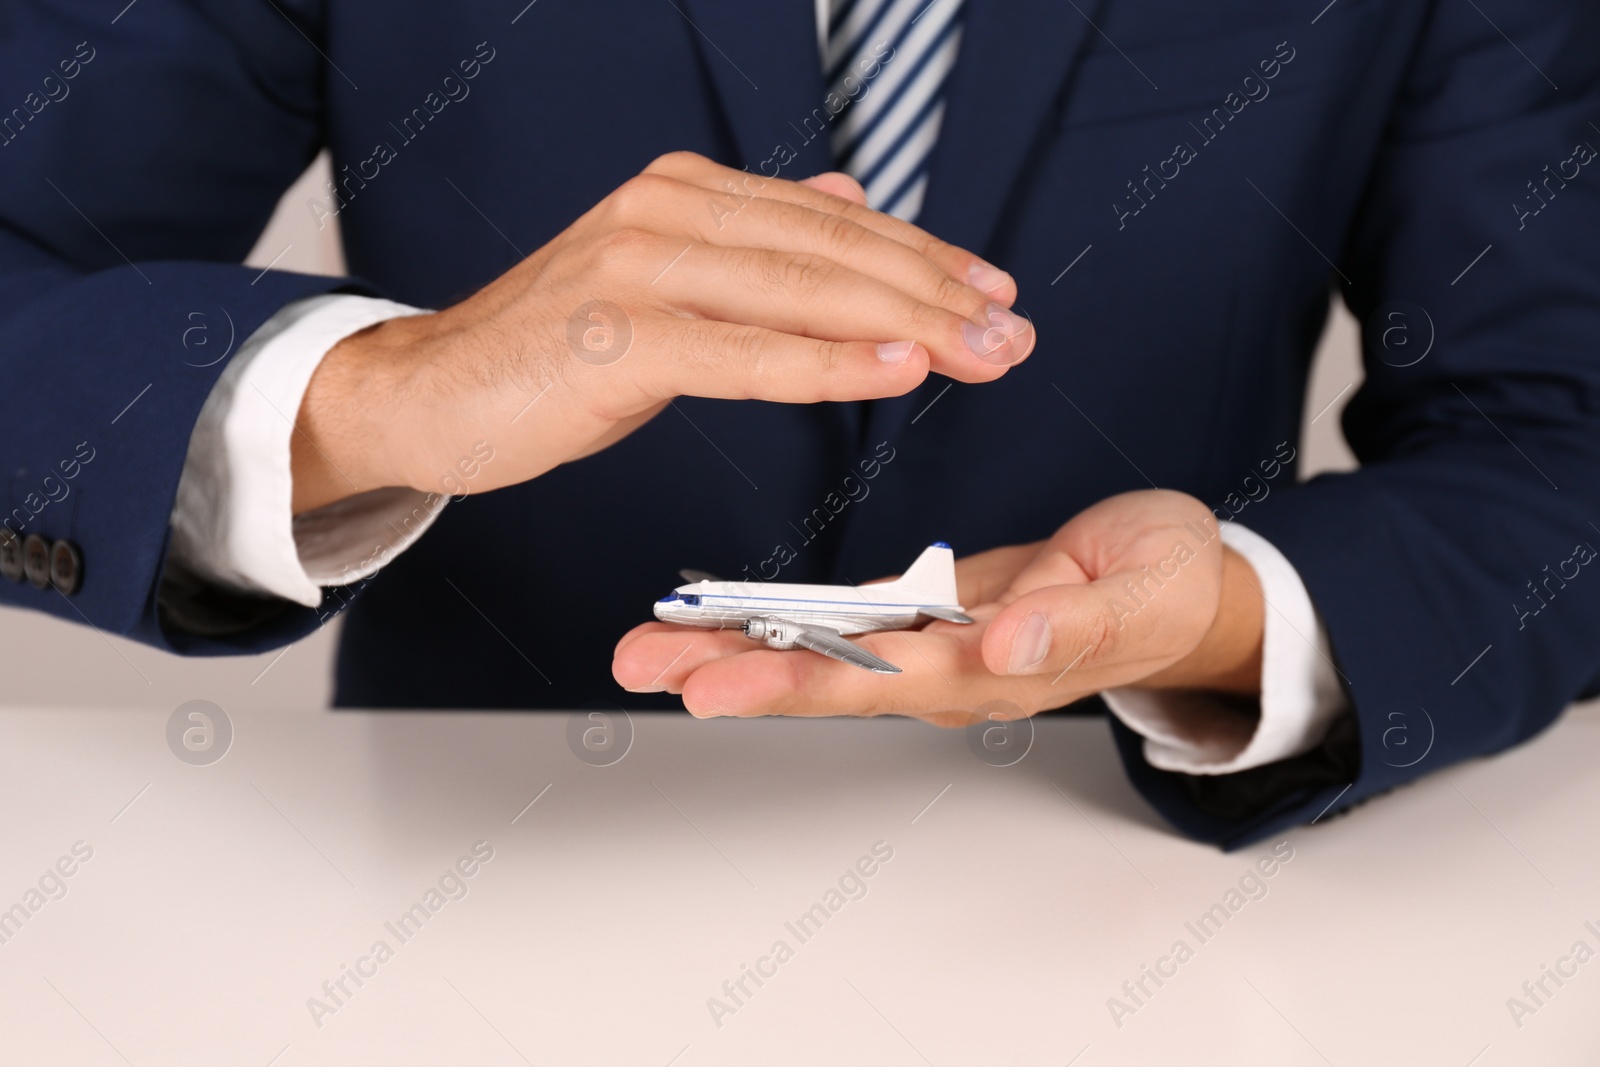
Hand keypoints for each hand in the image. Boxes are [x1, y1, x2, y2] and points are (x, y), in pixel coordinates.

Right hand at [290, 152, 1034, 512]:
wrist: (429, 394)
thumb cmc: (551, 352)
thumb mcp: (664, 284)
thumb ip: (752, 245)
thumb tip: (842, 198)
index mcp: (685, 193)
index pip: (832, 222)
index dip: (924, 257)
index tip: (995, 295)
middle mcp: (666, 209)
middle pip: (833, 250)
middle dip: (936, 294)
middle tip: (1014, 335)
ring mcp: (637, 266)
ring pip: (802, 292)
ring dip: (907, 325)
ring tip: (985, 352)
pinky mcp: (614, 335)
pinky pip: (744, 351)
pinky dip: (827, 362)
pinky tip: (897, 370)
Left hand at [611, 490, 1263, 726]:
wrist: (1189, 586)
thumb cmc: (1173, 589)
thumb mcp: (1141, 598)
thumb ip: (1073, 625)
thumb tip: (1005, 645)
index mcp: (992, 675)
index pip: (875, 682)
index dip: (793, 682)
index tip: (713, 687)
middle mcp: (947, 672)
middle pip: (823, 676)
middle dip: (728, 669)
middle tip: (639, 661)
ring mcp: (935, 645)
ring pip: (823, 649)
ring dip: (736, 644)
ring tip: (651, 639)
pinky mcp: (932, 610)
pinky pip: (845, 618)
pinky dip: (782, 614)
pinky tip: (725, 612)